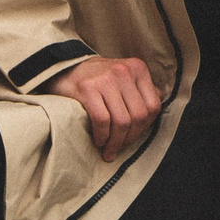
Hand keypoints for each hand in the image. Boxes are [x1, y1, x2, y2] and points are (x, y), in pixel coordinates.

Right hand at [46, 56, 162, 161]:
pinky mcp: (87, 88)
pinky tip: (99, 140)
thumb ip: (141, 91)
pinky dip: (102, 135)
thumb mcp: (124, 77)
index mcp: (138, 69)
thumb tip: (154, 113)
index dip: (145, 127)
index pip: (153, 106)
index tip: (132, 137)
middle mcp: (124, 71)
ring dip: (115, 142)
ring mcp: (106, 78)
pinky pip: (102, 120)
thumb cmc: (98, 79)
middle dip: (129, 138)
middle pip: (138, 116)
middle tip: (118, 149)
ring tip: (108, 150)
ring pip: (122, 121)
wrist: (64, 68)